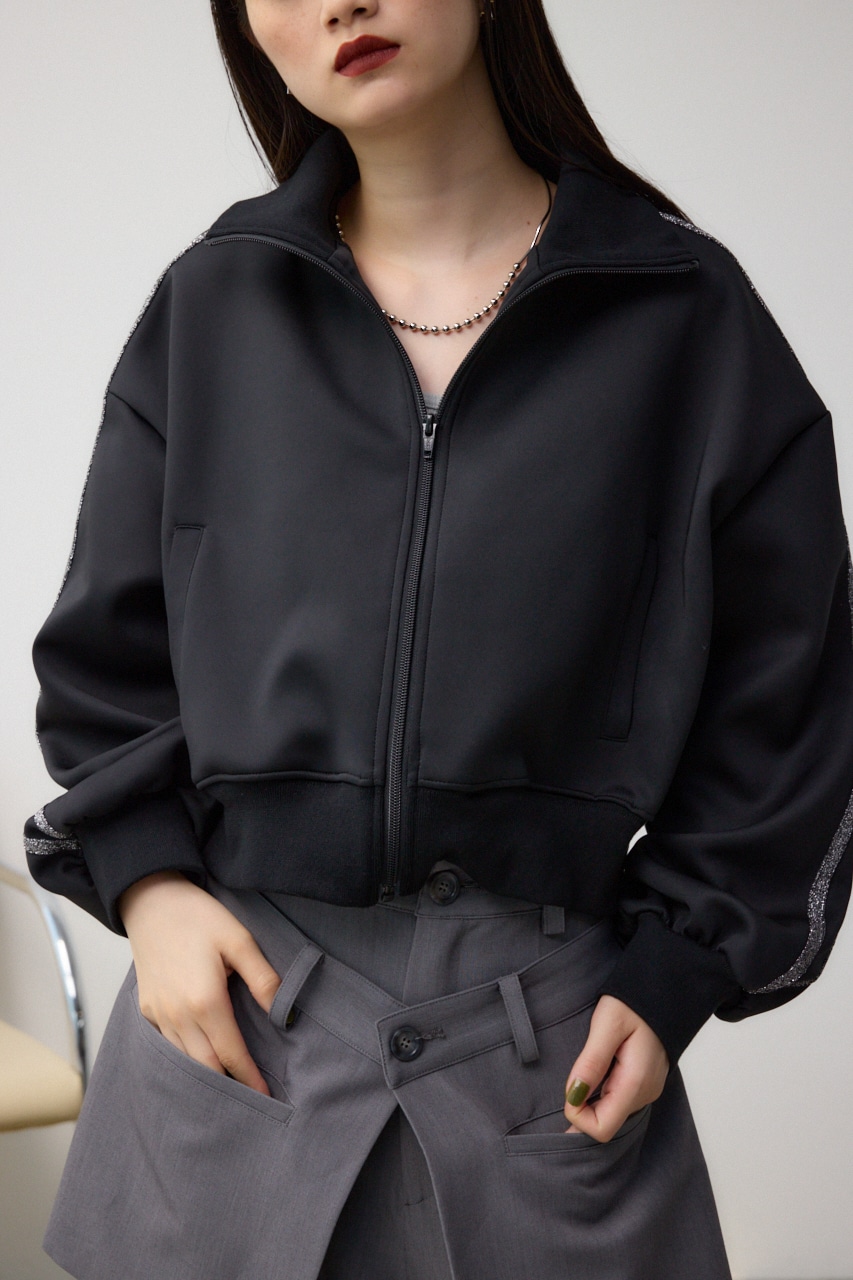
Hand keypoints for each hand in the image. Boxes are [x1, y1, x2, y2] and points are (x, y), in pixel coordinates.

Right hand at [118, 870, 280, 1094]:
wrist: (151, 900)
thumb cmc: (198, 917)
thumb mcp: (239, 940)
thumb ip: (262, 979)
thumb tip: (283, 1012)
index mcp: (205, 1001)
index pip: (231, 1053)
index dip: (249, 1077)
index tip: (266, 1096)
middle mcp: (178, 1015)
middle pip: (205, 1066)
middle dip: (228, 1086)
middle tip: (251, 1102)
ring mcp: (158, 1014)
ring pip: (184, 1060)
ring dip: (205, 1077)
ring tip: (229, 1088)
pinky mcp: (147, 1009)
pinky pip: (167, 1046)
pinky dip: (184, 1059)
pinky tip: (199, 1062)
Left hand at [562, 994, 668, 1140]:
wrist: (665, 989)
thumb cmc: (635, 1002)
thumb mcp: (607, 1025)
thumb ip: (591, 1062)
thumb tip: (573, 1095)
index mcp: (636, 1082)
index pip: (602, 1129)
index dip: (578, 1115)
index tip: (570, 1086)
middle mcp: (645, 1093)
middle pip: (605, 1124)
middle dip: (583, 1108)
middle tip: (576, 1075)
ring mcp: (647, 1089)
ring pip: (611, 1113)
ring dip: (592, 1099)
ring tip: (589, 1066)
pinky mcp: (645, 1082)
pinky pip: (619, 1099)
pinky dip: (603, 1092)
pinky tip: (599, 1069)